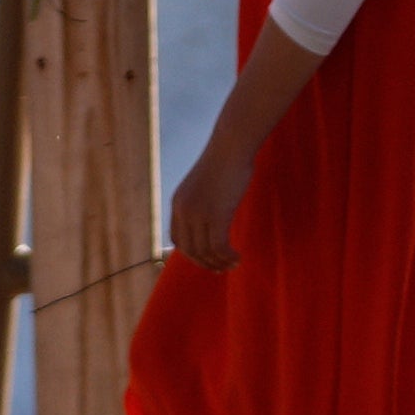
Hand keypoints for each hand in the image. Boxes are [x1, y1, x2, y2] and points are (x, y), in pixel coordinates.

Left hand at [166, 137, 255, 270]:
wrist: (231, 145)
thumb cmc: (225, 160)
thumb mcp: (205, 184)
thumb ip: (203, 201)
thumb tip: (212, 216)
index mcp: (178, 203)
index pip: (178, 239)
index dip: (191, 253)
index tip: (206, 259)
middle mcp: (183, 210)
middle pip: (190, 249)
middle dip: (205, 263)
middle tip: (220, 268)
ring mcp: (199, 213)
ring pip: (205, 250)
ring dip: (219, 262)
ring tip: (232, 265)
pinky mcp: (216, 215)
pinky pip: (219, 246)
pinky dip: (227, 256)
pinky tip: (237, 257)